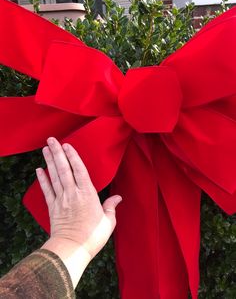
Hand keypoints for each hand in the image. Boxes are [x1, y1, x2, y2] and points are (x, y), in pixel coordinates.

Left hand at [36, 137, 121, 286]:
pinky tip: (38, 170)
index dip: (73, 156)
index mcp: (87, 194)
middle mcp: (73, 193)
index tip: (67, 145)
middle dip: (57, 153)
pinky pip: (46, 190)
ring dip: (49, 161)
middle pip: (64, 169)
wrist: (72, 250)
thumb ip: (111, 207)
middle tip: (51, 140)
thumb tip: (118, 198)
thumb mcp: (108, 222)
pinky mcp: (52, 207)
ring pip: (54, 176)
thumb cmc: (92, 236)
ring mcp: (61, 199)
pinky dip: (42, 180)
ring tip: (45, 149)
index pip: (79, 170)